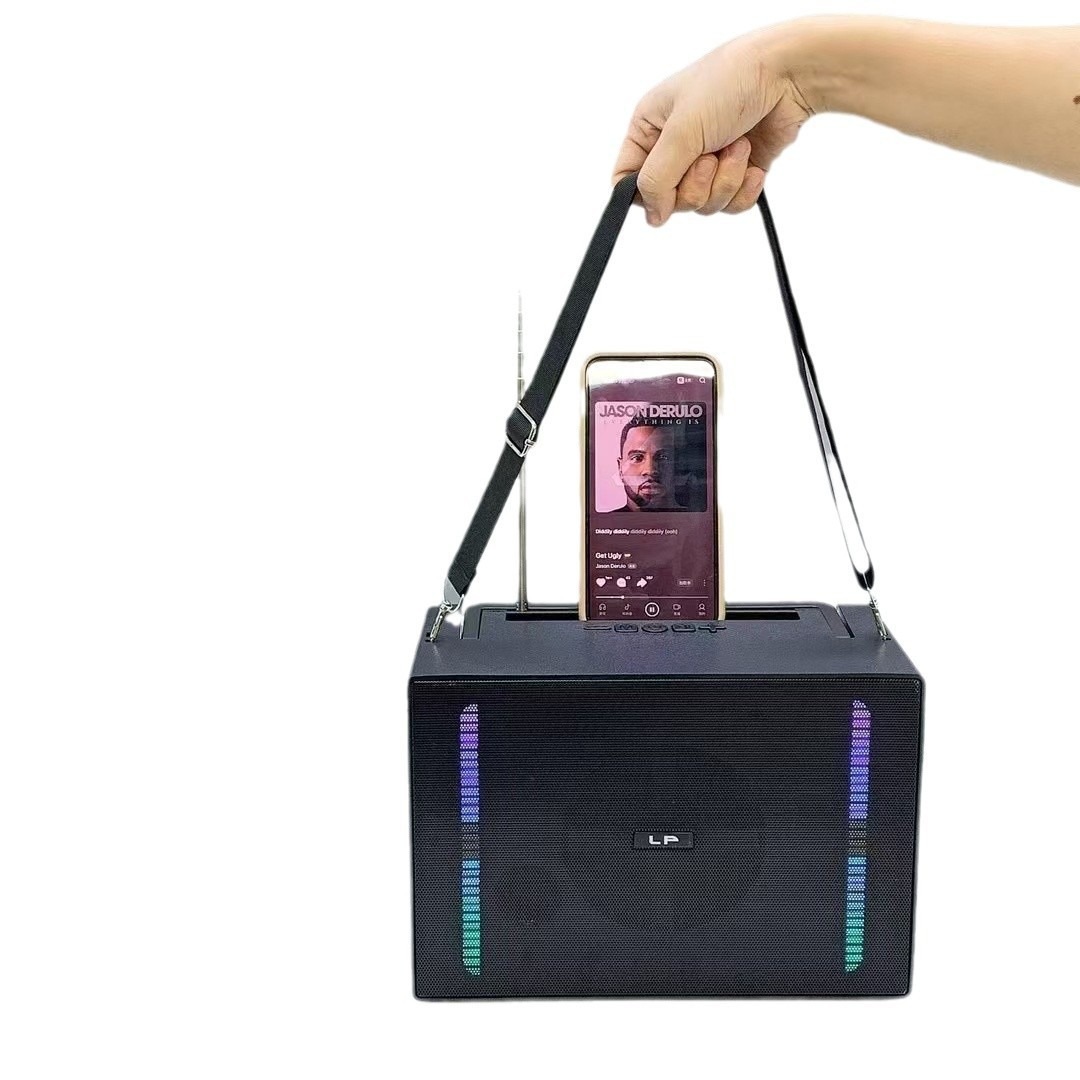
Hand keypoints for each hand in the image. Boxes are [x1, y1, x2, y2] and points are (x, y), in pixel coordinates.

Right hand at [612, 25, 813, 224]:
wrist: (787, 74)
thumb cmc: (730, 83)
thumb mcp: (681, 131)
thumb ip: (657, 179)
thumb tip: (652, 217)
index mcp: (650, 129)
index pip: (627, 179)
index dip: (644, 193)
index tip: (664, 189)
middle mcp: (674, 147)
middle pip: (669, 200)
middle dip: (696, 184)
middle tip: (710, 155)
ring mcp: (706, 161)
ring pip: (702, 205)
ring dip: (725, 181)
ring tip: (737, 146)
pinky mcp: (736, 172)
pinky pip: (730, 205)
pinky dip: (744, 189)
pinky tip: (752, 164)